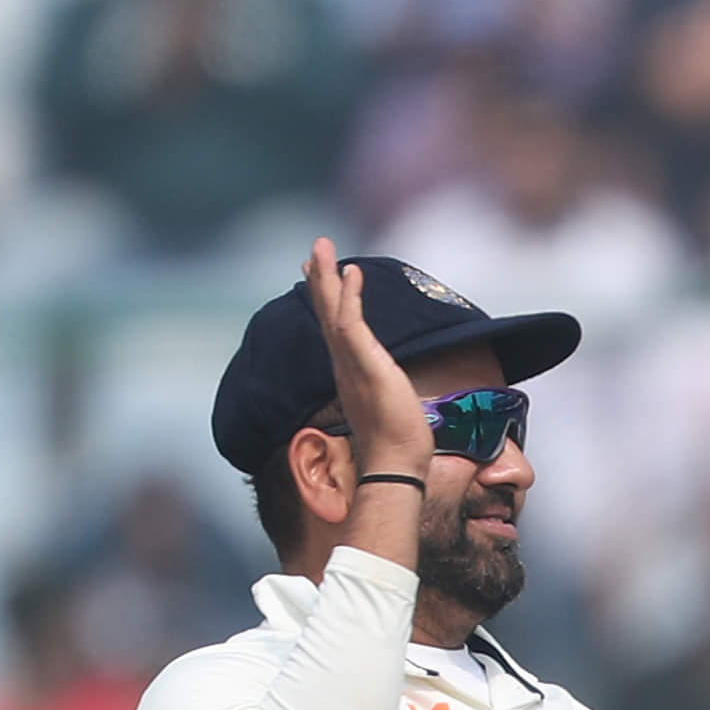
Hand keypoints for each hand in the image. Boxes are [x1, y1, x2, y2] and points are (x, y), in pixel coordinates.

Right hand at [301, 237, 432, 477]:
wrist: (395, 463)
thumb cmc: (397, 445)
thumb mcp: (390, 408)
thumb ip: (386, 394)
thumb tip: (394, 395)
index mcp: (350, 372)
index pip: (335, 328)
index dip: (328, 301)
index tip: (321, 276)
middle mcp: (344, 364)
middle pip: (326, 313)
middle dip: (320, 280)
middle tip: (312, 250)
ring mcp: (351, 363)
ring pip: (332, 310)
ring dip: (326, 276)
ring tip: (321, 246)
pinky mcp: (365, 363)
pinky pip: (351, 322)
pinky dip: (350, 295)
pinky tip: (351, 271)